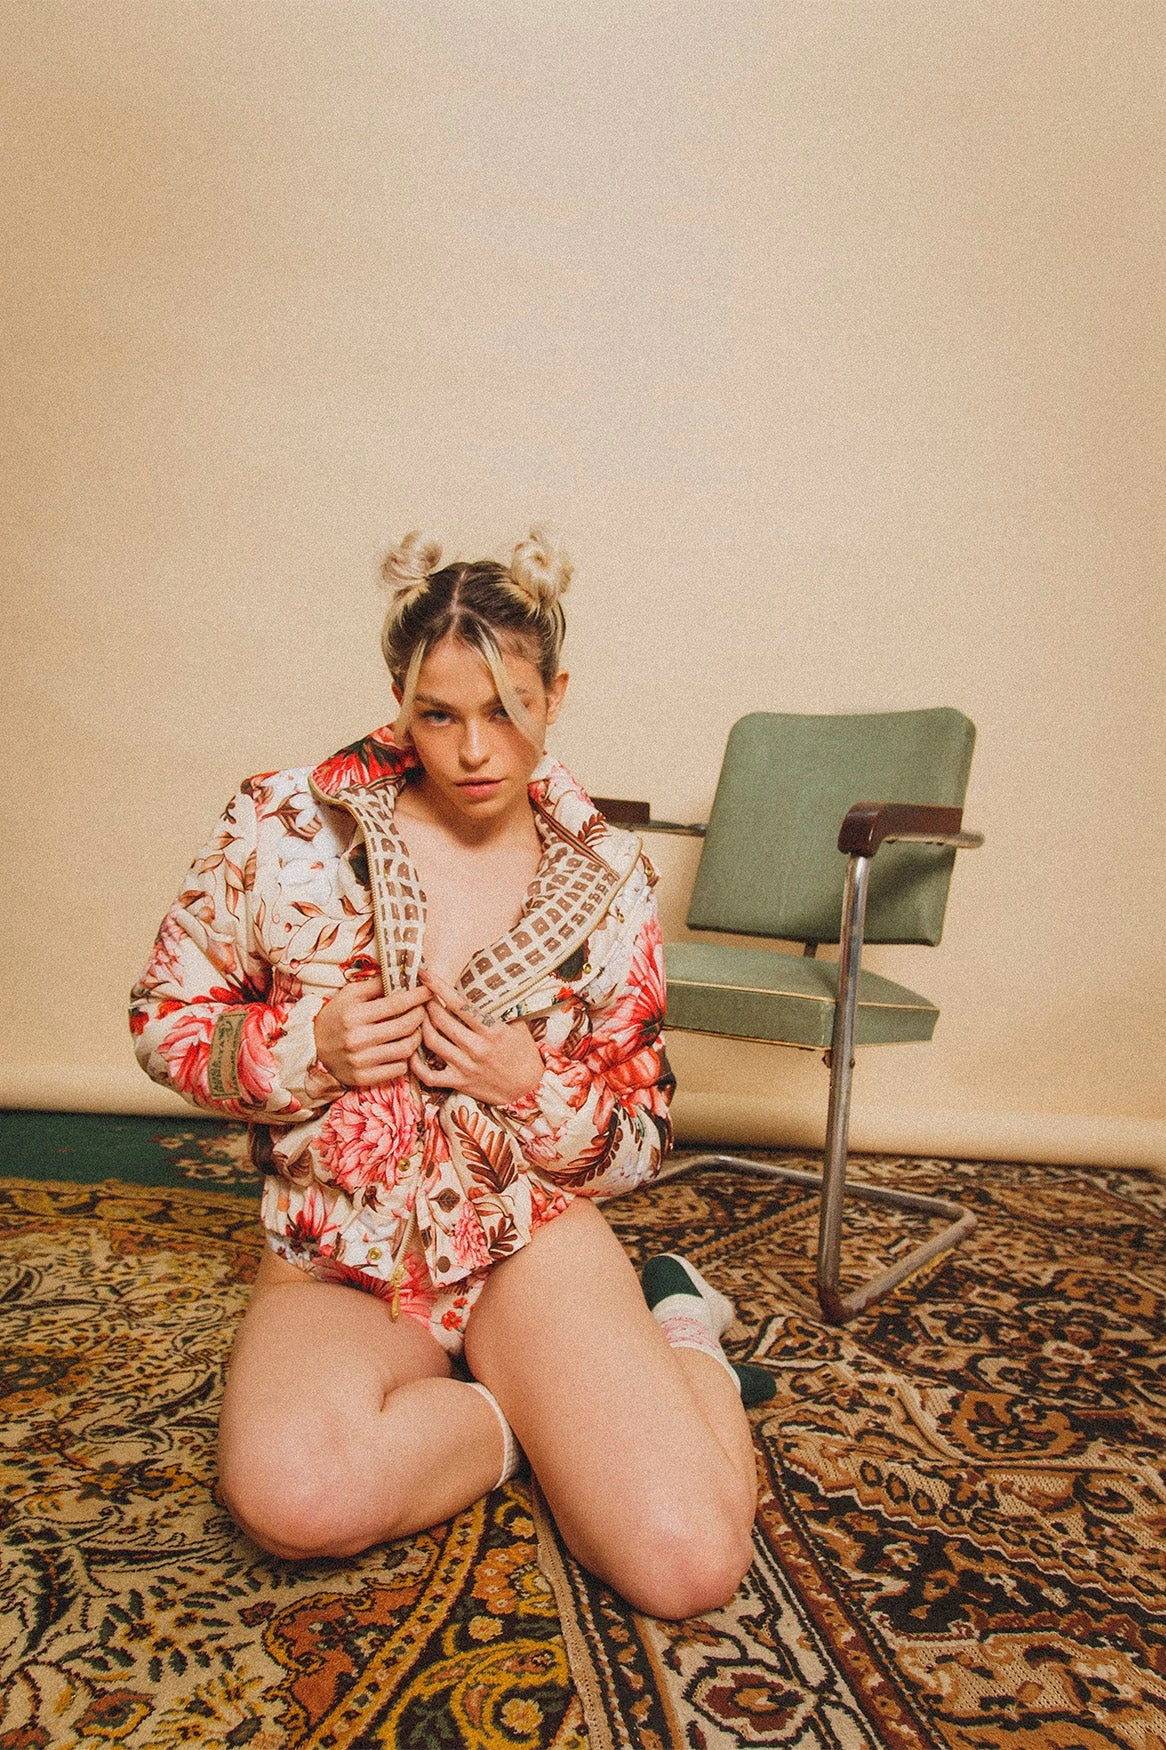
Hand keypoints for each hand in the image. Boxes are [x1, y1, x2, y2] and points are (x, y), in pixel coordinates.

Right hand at [313, 976, 428, 1086]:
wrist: (313, 1048)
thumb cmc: (336, 1017)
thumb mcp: (349, 995)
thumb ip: (375, 985)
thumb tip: (403, 976)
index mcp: (353, 1015)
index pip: (396, 1004)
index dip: (417, 996)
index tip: (428, 991)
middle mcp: (357, 1039)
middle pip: (405, 1027)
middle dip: (420, 1015)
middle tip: (423, 1010)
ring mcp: (360, 1061)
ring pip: (405, 1049)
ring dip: (417, 1037)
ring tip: (415, 1029)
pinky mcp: (363, 1078)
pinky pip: (398, 1070)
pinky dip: (406, 1058)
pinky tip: (403, 1048)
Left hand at [410, 966, 544, 1106]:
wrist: (528, 1088)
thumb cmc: (523, 1053)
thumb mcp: (517, 1026)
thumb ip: (500, 1008)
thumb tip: (483, 985)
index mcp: (492, 1030)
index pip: (460, 1004)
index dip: (439, 987)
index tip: (425, 974)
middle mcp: (476, 1048)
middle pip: (440, 1021)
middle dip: (426, 1004)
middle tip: (421, 995)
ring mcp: (465, 1066)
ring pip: (432, 1042)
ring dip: (421, 1026)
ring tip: (419, 1016)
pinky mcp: (459, 1083)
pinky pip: (429, 1075)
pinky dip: (416, 1064)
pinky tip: (412, 1051)